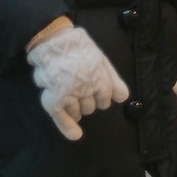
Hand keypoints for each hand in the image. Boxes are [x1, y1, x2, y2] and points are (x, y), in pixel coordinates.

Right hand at [26, 23, 129, 141]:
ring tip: (70, 93)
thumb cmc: (79, 49)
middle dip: (89, 100)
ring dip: (77, 108)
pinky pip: (62, 118)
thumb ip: (113, 79)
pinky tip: (75, 135)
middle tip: (80, 86)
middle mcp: (86, 89)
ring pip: (79, 113)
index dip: (102, 96)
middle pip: (92, 108)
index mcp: (99, 78)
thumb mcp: (101, 60)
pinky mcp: (54, 99)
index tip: (96, 91)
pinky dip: (68, 128)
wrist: (53, 40)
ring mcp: (69, 95)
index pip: (106, 98)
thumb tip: (123, 98)